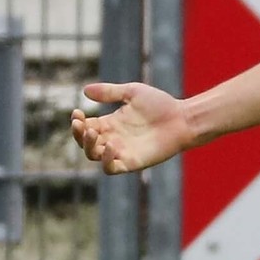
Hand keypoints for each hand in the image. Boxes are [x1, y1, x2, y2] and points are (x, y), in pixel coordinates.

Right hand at [69, 82, 192, 174]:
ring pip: (94, 156)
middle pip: (86, 143)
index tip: (77, 112)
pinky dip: (105, 160)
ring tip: (94, 133)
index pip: (86, 126)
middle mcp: (113, 138)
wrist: (182, 119)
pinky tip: (111, 145)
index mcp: (111, 123)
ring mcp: (122, 151)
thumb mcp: (132, 93)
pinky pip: (111, 168)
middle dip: (79, 135)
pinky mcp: (132, 162)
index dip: (77, 122)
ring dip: (89, 146)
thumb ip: (109, 92)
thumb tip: (85, 91)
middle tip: (82, 124)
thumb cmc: (160, 104)